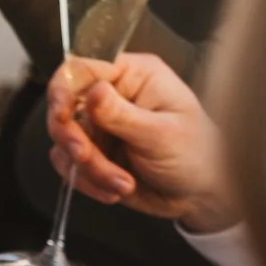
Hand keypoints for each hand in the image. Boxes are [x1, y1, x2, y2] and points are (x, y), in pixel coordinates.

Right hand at [47, 52, 235, 232]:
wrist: (203, 196)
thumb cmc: (199, 156)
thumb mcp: (163, 134)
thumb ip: (122, 114)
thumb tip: (92, 92)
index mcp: (133, 76)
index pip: (80, 68)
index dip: (62, 90)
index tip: (62, 117)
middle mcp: (111, 96)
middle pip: (63, 107)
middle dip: (74, 139)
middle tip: (88, 158)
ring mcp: (100, 125)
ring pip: (64, 140)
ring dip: (87, 168)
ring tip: (121, 183)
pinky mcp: (94, 152)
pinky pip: (68, 163)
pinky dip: (86, 181)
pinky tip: (115, 190)